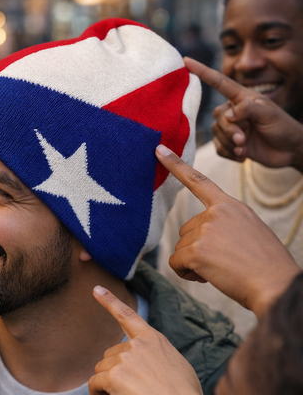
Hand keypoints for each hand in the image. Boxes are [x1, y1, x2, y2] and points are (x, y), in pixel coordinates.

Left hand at [88, 286, 202, 394]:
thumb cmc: (183, 393)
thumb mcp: (176, 364)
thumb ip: (156, 353)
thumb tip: (147, 359)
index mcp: (153, 338)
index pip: (127, 315)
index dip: (109, 300)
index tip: (96, 289)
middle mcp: (137, 344)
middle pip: (111, 353)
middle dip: (114, 369)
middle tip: (129, 386)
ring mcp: (126, 358)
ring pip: (102, 368)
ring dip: (107, 382)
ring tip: (126, 393)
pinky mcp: (116, 375)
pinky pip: (95, 382)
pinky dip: (98, 392)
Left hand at [156, 144, 301, 318]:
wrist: (277, 286)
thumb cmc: (265, 263)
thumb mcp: (249, 229)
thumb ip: (224, 223)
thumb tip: (201, 234)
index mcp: (230, 205)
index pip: (198, 180)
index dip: (176, 164)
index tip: (159, 149)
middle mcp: (216, 213)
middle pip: (187, 229)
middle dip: (198, 248)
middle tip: (223, 261)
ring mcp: (205, 229)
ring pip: (181, 247)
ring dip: (194, 262)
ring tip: (220, 269)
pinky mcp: (197, 249)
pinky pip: (176, 262)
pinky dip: (186, 273)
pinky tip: (206, 277)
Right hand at [184, 57, 302, 171]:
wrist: (289, 151)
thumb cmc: (283, 127)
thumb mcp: (269, 113)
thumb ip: (247, 109)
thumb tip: (227, 115)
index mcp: (242, 98)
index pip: (219, 82)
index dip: (202, 72)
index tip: (187, 61)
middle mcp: (233, 111)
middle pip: (218, 117)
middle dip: (229, 130)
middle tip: (243, 140)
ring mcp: (231, 128)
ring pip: (217, 134)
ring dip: (230, 143)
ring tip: (244, 148)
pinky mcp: (229, 144)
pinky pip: (218, 148)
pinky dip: (229, 153)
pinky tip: (242, 155)